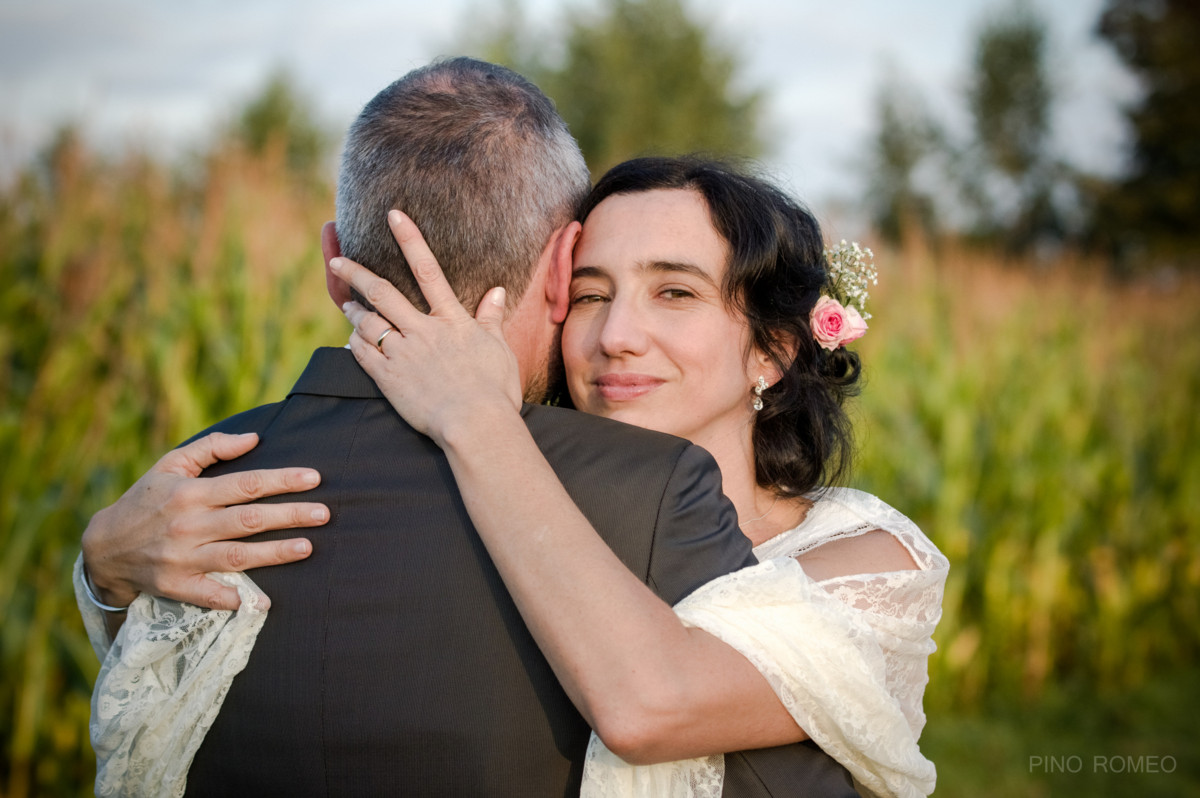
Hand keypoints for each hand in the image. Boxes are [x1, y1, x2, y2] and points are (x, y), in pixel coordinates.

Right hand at [81, 432, 326, 609]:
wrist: (104, 548)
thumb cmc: (146, 499)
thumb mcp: (171, 465)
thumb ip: (212, 446)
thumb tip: (255, 437)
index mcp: (191, 493)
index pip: (246, 484)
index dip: (282, 480)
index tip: (314, 477)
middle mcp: (188, 525)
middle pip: (249, 520)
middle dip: (290, 515)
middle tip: (325, 513)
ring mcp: (182, 558)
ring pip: (237, 556)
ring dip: (275, 553)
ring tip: (308, 547)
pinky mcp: (175, 586)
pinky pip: (209, 595)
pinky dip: (234, 598)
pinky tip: (263, 601)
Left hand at [333, 210, 521, 447]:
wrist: (476, 425)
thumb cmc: (495, 390)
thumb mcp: (499, 349)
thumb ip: (492, 318)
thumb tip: (496, 292)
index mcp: (451, 321)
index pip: (428, 270)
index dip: (409, 239)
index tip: (393, 216)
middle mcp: (423, 331)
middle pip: (383, 293)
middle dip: (356, 273)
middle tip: (337, 260)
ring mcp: (403, 355)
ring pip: (368, 323)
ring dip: (353, 311)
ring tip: (346, 305)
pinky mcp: (390, 380)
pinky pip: (364, 355)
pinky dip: (354, 344)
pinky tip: (351, 340)